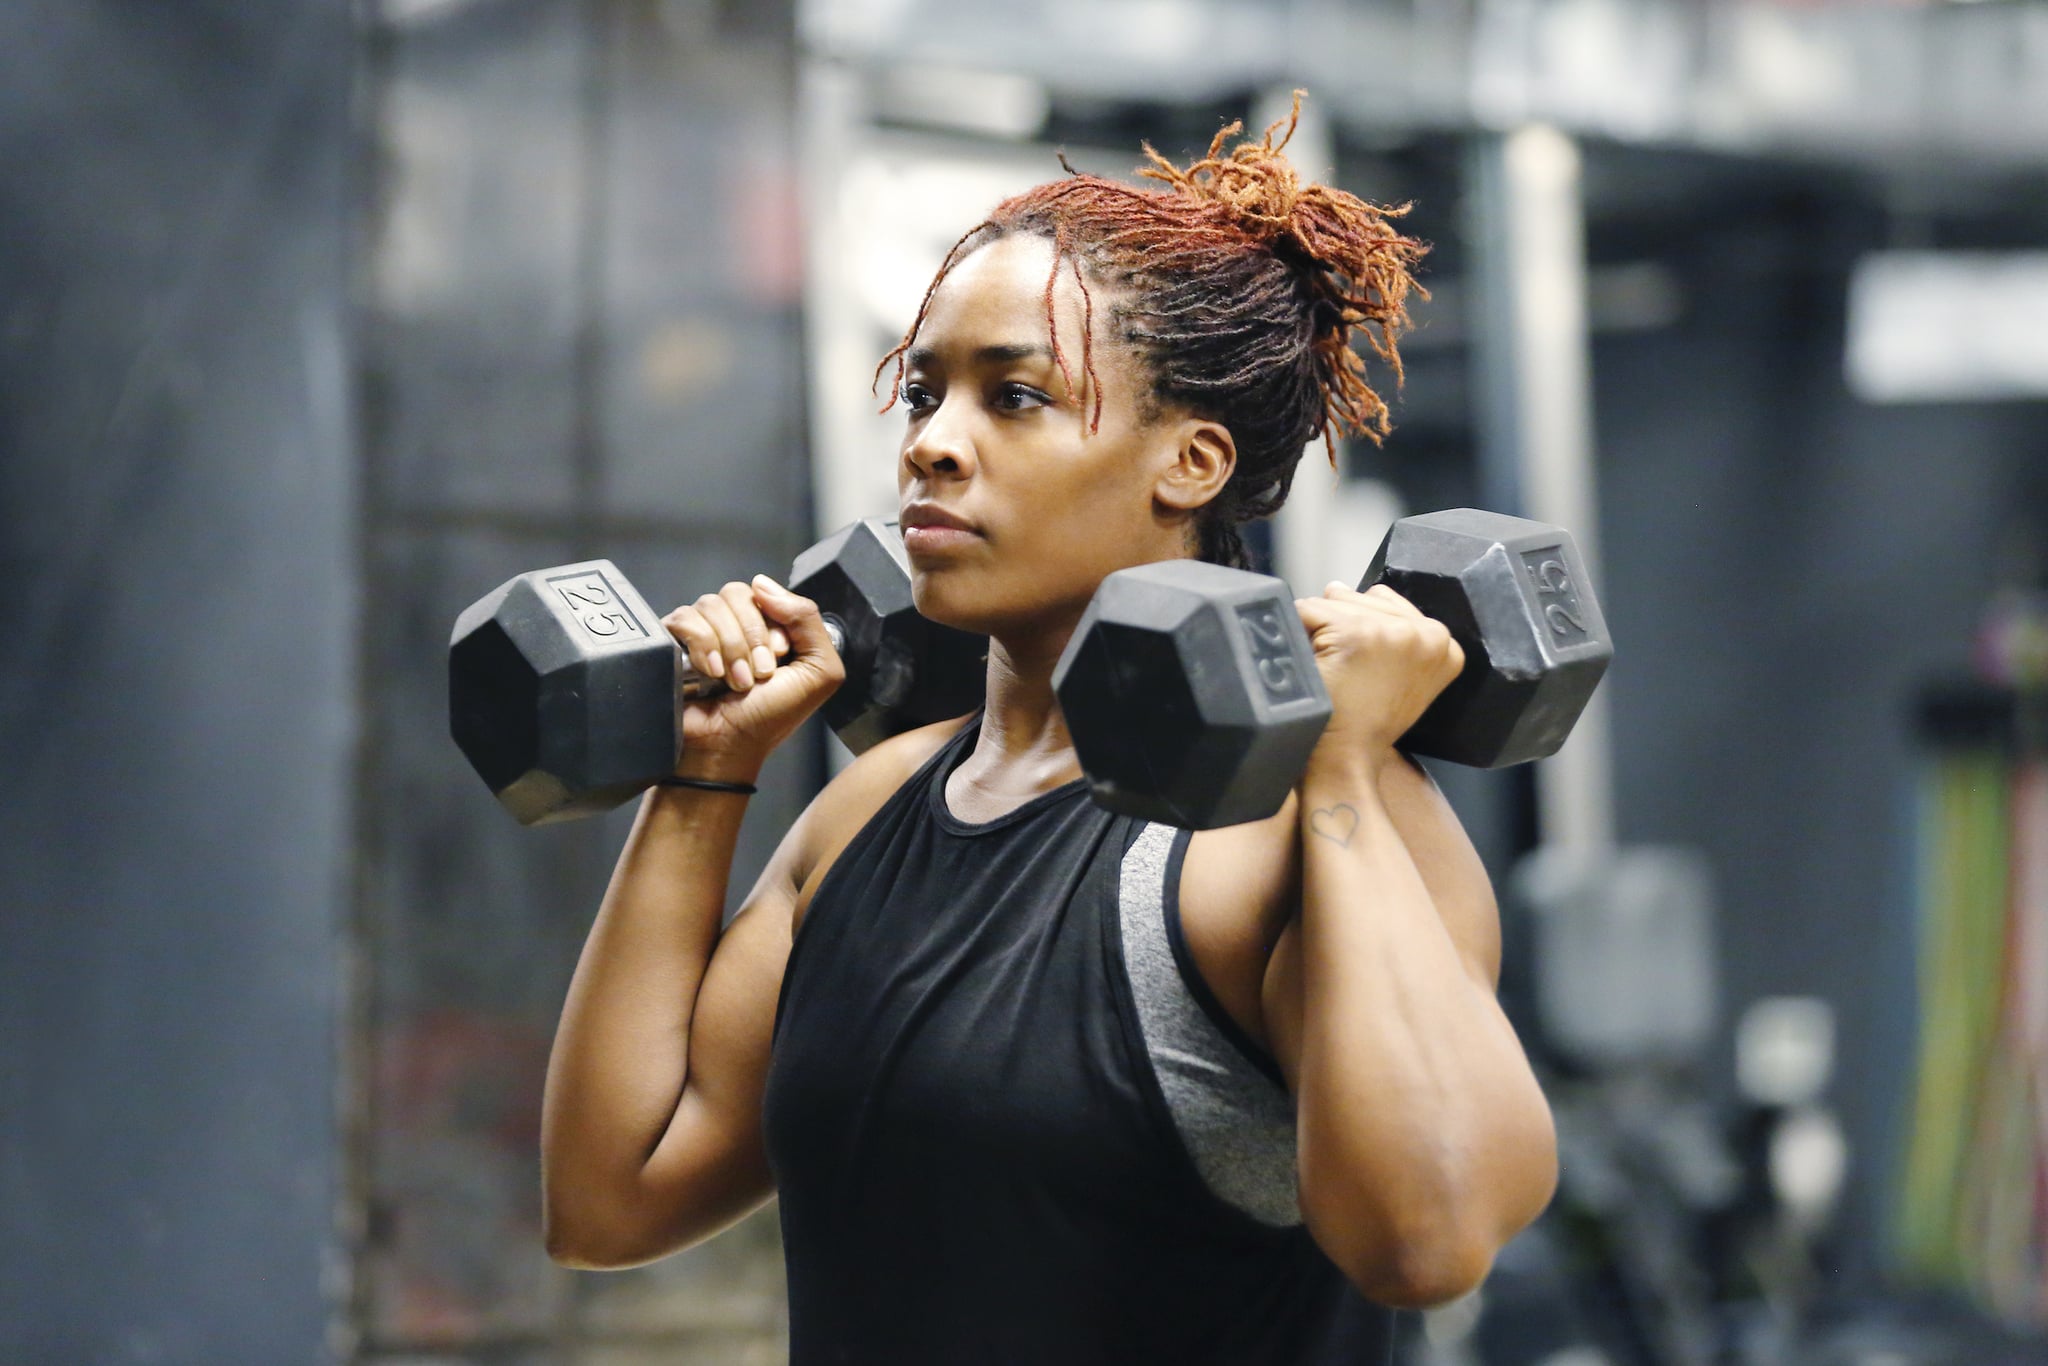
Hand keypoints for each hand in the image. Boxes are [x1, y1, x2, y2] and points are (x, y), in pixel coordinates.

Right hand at [660, 575, 845, 778]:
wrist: (726, 749)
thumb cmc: (769, 719)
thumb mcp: (818, 672)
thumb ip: (809, 620)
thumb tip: (764, 585)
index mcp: (770, 627)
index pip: (768, 594)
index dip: (774, 627)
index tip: (778, 661)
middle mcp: (736, 625)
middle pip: (738, 593)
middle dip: (751, 638)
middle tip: (757, 676)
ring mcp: (703, 631)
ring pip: (712, 604)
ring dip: (730, 648)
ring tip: (735, 682)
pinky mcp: (674, 640)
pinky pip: (685, 618)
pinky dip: (702, 646)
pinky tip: (710, 674)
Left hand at [1295, 583, 1465, 762]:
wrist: (1346, 762)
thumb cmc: (1364, 723)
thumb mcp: (1398, 675)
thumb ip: (1387, 631)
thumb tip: (1340, 586)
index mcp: (1445, 644)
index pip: (1385, 602)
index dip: (1358, 628)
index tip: (1358, 666)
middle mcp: (1429, 632)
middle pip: (1359, 596)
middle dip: (1338, 625)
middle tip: (1344, 674)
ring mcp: (1393, 632)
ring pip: (1333, 601)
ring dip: (1319, 630)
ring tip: (1333, 672)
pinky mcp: (1356, 633)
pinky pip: (1307, 610)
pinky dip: (1298, 635)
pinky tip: (1317, 669)